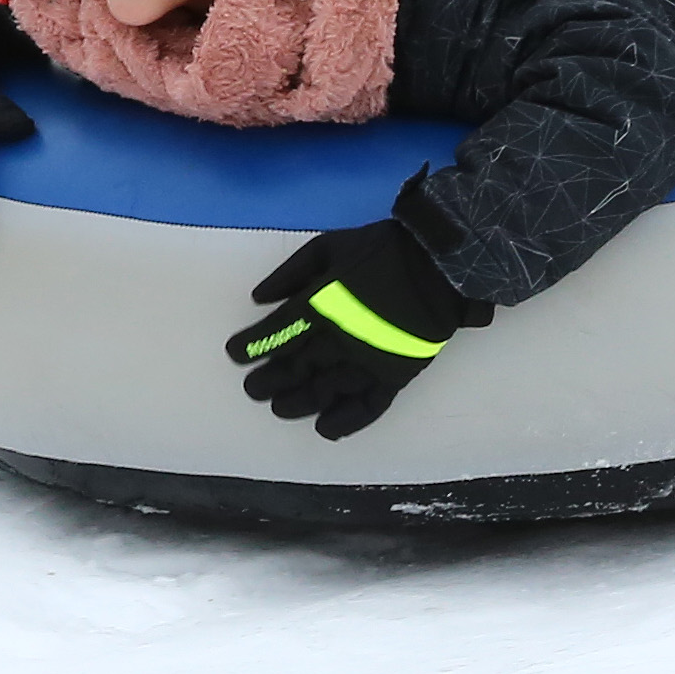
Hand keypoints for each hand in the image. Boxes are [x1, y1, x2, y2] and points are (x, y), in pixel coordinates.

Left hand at [225, 218, 487, 439]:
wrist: (439, 263)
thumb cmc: (381, 250)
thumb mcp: (329, 245)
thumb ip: (290, 273)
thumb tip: (257, 299)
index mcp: (321, 304)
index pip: (276, 333)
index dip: (252, 346)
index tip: (235, 354)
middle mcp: (339, 339)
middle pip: (294, 368)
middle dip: (268, 381)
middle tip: (252, 390)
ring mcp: (368, 361)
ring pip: (324, 392)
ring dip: (296, 403)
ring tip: (278, 409)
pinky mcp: (394, 376)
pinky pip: (367, 408)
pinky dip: (344, 423)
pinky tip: (324, 428)